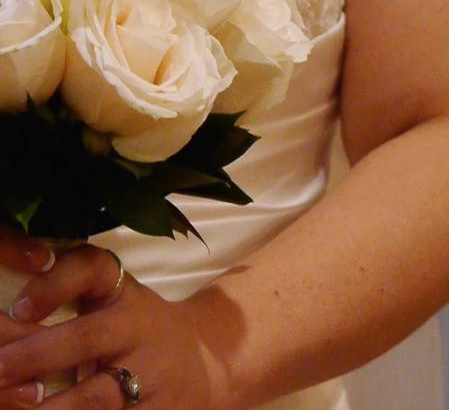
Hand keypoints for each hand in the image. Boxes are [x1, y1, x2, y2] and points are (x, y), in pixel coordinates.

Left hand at [0, 243, 219, 409]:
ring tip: (17, 406)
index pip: (94, 270)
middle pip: (88, 338)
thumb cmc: (142, 331)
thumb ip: (69, 296)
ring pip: (97, 399)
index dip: (56, 285)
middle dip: (36, 356)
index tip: (20, 307)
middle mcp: (140, 331)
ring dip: (53, 408)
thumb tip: (10, 318)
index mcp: (125, 297)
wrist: (211, 361)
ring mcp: (152, 377)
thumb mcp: (118, 301)